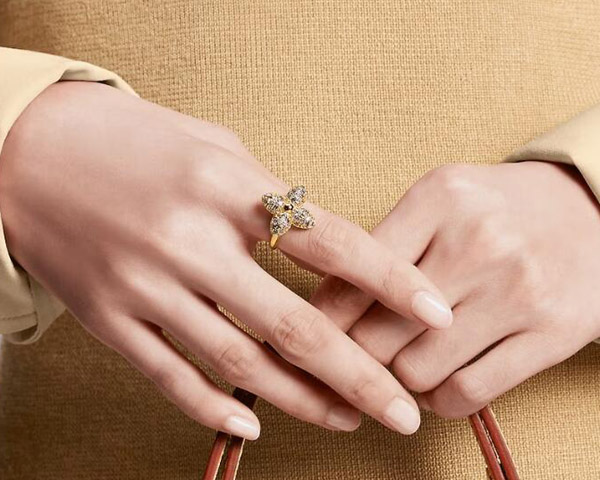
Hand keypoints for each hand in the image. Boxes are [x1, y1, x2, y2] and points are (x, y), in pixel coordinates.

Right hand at [0, 81, 451, 437]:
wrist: (34, 152)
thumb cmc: (138, 143)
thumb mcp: (213, 149)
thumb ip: (267, 198)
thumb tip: (317, 246)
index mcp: (227, 189)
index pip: (329, 243)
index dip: (391, 281)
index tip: (437, 313)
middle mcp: (191, 242)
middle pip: (293, 325)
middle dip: (359, 375)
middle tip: (403, 412)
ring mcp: (146, 286)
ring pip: (239, 363)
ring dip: (301, 400)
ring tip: (347, 420)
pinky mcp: (109, 318)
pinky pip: (169, 375)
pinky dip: (213, 406)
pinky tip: (254, 423)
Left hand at [312, 162, 599, 417]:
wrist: (589, 212)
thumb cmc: (495, 210)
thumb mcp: (439, 200)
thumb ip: (383, 244)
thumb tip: (325, 309)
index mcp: (438, 199)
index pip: (351, 278)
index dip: (322, 319)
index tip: (315, 335)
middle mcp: (478, 241)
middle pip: (376, 333)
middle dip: (356, 355)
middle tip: (355, 356)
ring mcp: (519, 290)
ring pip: (416, 371)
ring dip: (398, 381)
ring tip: (401, 365)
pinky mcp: (552, 333)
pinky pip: (466, 394)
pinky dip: (437, 402)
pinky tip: (435, 384)